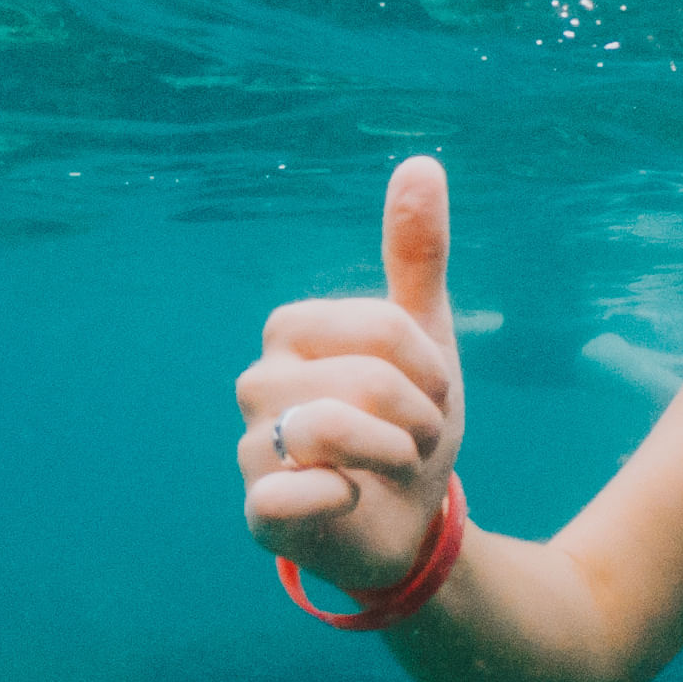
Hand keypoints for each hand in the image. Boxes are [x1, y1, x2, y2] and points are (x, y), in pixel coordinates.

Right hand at [240, 156, 462, 592]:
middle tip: (416, 439)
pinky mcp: (260, 514)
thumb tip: (421, 162)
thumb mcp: (425, 336)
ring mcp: (251, 450)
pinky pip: (289, 495)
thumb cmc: (407, 420)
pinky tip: (352, 500)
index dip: (428, 368)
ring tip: (394, 467)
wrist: (413, 519)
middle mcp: (258, 384)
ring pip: (329, 430)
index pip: (381, 328)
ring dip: (394, 455)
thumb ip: (416, 254)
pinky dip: (343, 498)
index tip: (431, 394)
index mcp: (291, 332)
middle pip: (364, 380)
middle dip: (418, 416)